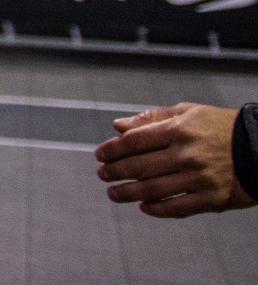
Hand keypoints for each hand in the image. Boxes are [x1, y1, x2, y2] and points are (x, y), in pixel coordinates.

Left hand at [95, 102, 255, 217]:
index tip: (100, 154)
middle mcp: (187, 155)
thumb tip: (118, 126)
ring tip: (114, 193)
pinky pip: (177, 208)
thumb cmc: (222, 127)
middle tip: (102, 174)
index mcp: (179, 130)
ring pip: (154, 189)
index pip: (135, 141)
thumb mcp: (188, 112)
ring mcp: (199, 179)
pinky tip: (143, 206)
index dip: (113, 149)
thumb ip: (152, 119)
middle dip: (115, 172)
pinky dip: (156, 209)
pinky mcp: (212, 199)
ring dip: (128, 193)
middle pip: (140, 166)